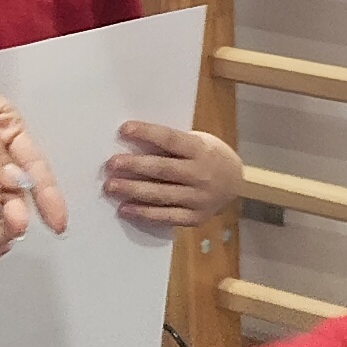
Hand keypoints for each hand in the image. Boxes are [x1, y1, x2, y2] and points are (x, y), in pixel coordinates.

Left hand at [103, 119, 238, 232]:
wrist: (236, 183)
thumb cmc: (207, 155)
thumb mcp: (197, 141)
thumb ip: (171, 144)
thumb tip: (132, 142)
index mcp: (201, 150)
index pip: (170, 139)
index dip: (147, 133)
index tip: (124, 129)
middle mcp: (201, 174)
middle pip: (162, 169)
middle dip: (134, 166)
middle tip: (111, 165)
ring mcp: (199, 198)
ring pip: (161, 195)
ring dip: (133, 191)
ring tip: (110, 187)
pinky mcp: (195, 217)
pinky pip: (166, 217)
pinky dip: (144, 214)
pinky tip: (125, 209)